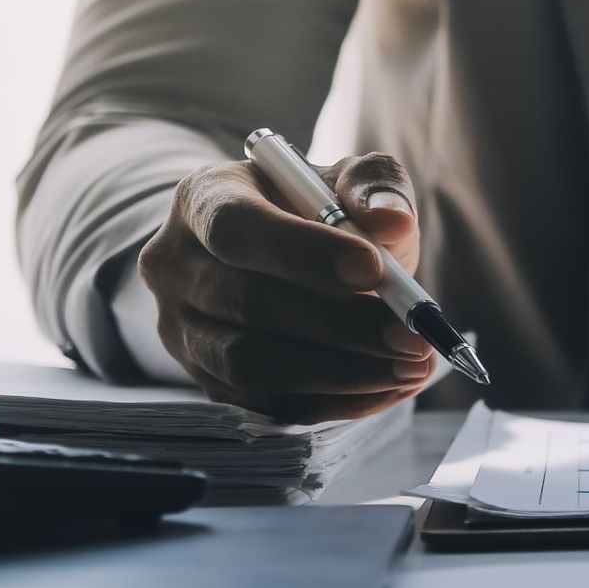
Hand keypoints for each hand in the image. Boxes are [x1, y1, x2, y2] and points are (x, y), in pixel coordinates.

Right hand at [137, 152, 434, 421]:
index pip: (237, 228)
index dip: (305, 253)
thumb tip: (391, 221)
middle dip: (341, 326)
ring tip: (410, 367)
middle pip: (247, 304)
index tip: (375, 270)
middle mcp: (176, 266)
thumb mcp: (349, 182)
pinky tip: (389, 386)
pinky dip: (336, 402)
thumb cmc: (319, 213)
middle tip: (412, 337)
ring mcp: (182, 330)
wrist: (285, 258)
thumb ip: (374, 186)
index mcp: (205, 199)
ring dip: (341, 373)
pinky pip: (268, 405)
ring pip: (251, 366)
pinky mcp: (208, 381)